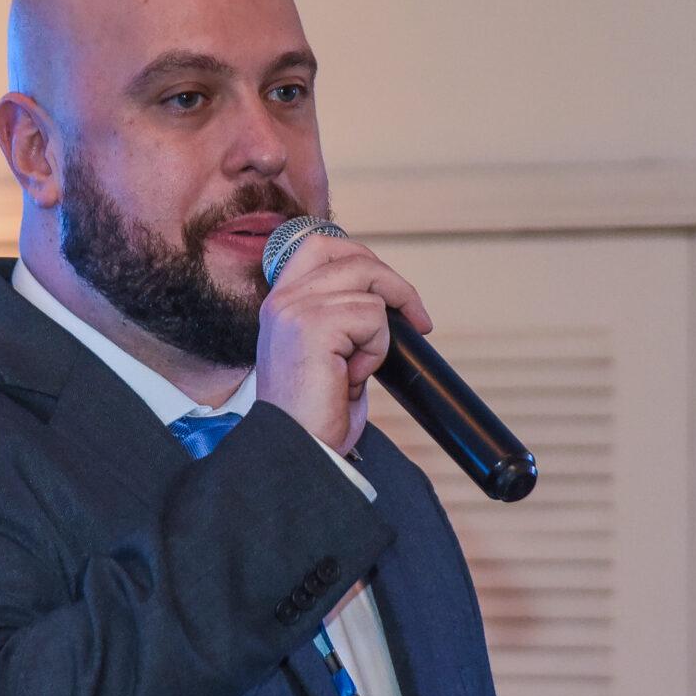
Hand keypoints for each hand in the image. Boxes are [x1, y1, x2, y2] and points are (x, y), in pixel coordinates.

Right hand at [254, 235, 432, 454]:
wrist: (299, 450)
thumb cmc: (314, 413)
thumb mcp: (326, 352)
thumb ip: (340, 316)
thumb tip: (384, 297)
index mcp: (280, 303)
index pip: (319, 245)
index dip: (362, 258)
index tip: (389, 292)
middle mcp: (282, 300)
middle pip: (353, 257)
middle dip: (394, 285)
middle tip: (416, 318)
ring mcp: (295, 310)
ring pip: (370, 291)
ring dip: (379, 334)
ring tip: (356, 369)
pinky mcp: (313, 325)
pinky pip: (373, 318)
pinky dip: (375, 350)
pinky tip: (352, 376)